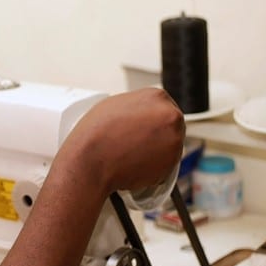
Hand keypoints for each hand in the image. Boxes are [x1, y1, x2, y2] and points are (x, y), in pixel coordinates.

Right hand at [62, 87, 184, 195]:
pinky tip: (134, 166)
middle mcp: (171, 115)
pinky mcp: (173, 162)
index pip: (163, 108)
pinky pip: (166, 166)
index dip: (152, 121)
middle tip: (138, 144)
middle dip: (157, 136)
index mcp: (157, 96)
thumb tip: (139, 114)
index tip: (143, 130)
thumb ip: (134, 107)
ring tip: (131, 155)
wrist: (91, 160)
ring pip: (169, 147)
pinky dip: (154, 169)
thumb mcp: (113, 105)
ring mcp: (175, 139)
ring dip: (156, 153)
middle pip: (171, 126)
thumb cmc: (95, 134)